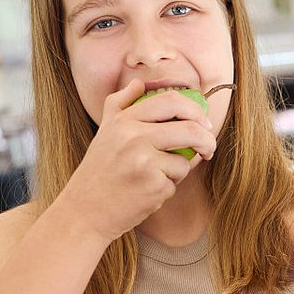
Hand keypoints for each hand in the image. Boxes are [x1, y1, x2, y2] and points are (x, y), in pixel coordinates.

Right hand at [56, 79, 216, 242]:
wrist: (84, 210)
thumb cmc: (100, 171)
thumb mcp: (105, 131)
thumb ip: (121, 104)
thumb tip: (140, 83)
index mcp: (124, 120)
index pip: (172, 101)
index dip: (195, 111)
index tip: (204, 123)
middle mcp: (132, 136)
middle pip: (190, 129)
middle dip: (207, 140)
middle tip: (209, 149)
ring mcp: (143, 161)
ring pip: (185, 161)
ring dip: (179, 172)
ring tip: (155, 177)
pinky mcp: (152, 185)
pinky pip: (176, 184)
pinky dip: (167, 190)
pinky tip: (146, 192)